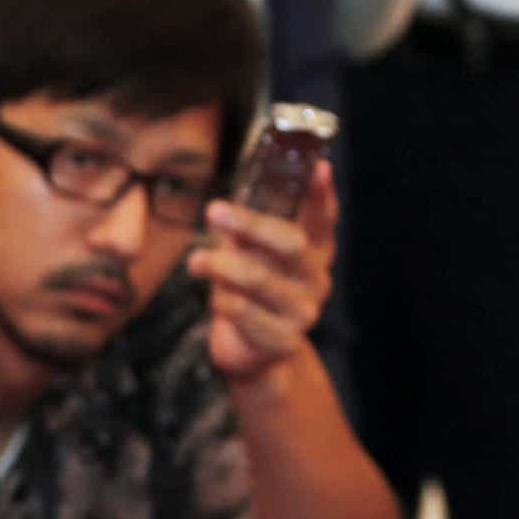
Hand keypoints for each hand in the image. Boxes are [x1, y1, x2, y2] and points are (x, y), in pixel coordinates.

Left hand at [190, 160, 335, 382]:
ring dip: (220, 265)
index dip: (322, 194)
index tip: (318, 166)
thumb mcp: (249, 251)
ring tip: (195, 261)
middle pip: (292, 243)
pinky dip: (221, 300)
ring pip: (259, 278)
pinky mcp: (284, 340)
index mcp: (314, 250)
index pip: (323, 218)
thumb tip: (224, 206)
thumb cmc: (247, 288)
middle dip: (250, 223)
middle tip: (213, 210)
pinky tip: (215, 299)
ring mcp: (304, 311)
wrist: (250, 353)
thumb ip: (247, 228)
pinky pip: (243, 311)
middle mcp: (317, 278)